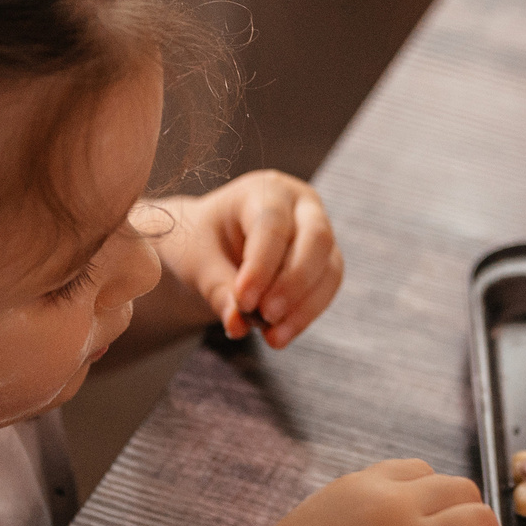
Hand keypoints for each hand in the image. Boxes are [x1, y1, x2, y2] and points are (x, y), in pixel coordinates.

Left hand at [149, 171, 341, 346]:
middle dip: (292, 282)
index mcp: (264, 189)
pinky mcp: (324, 261)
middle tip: (264, 316)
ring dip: (303, 306)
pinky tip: (279, 335)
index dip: (261, 265)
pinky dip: (306, 315)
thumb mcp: (197, 261)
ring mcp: (318, 232)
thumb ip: (217, 289)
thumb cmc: (201, 242)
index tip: (243, 301)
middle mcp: (300, 205)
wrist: (210, 246)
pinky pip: (327, 288)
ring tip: (271, 336)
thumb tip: (238, 325)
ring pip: (328, 267)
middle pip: (316, 238)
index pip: (272, 224)